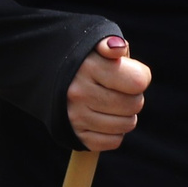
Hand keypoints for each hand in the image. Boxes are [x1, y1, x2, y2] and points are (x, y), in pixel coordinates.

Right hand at [65, 35, 150, 151]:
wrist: (47, 79)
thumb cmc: (86, 61)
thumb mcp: (97, 46)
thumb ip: (112, 45)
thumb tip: (117, 49)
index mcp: (89, 67)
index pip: (139, 81)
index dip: (140, 77)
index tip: (129, 73)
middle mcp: (79, 93)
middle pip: (134, 105)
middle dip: (133, 97)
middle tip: (119, 90)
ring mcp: (74, 116)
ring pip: (126, 125)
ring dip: (125, 116)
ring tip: (110, 104)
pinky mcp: (74, 136)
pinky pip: (112, 141)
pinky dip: (114, 133)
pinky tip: (103, 118)